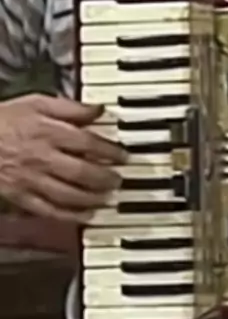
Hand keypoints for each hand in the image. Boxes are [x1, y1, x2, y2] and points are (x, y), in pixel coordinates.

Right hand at [0, 93, 126, 222]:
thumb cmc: (4, 119)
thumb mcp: (37, 102)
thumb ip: (70, 107)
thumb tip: (98, 109)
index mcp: (48, 131)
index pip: (88, 142)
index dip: (110, 150)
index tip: (123, 155)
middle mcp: (43, 157)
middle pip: (82, 171)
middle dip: (106, 178)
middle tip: (119, 179)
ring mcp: (32, 180)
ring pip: (69, 195)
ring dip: (93, 199)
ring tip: (108, 198)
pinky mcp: (22, 197)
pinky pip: (50, 211)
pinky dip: (71, 216)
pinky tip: (85, 216)